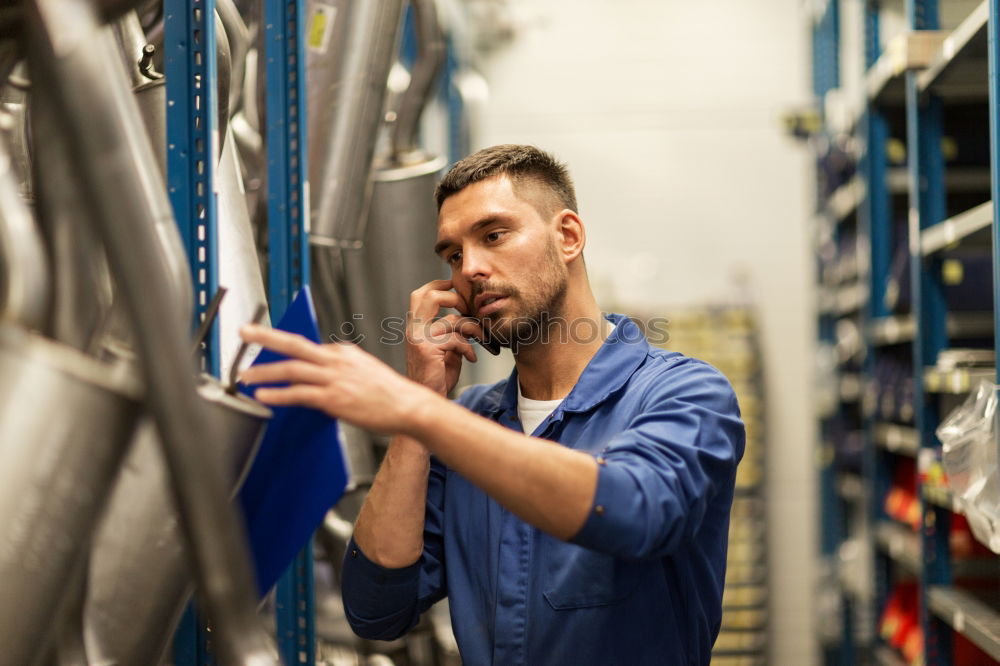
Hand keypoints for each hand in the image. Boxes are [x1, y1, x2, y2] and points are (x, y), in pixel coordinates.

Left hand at [238, 325, 435, 434]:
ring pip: (291, 369)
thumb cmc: (389, 395)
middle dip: (266, 337)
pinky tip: (263, 396)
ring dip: (264, 371)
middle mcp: (336, 360)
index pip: (306, 347)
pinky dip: (278, 394)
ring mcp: (334, 378)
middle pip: (294, 344)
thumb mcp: (364, 372)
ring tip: (245, 376)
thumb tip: (317, 377)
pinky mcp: (334, 398)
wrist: (409, 406)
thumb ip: (340, 371)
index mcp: (343, 352)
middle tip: (244, 331)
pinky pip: (299, 394)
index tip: (264, 346)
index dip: (282, 347)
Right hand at [406, 279, 485, 394]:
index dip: (440, 286)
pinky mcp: (427, 349)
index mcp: (415, 325)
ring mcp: (418, 338)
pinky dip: (468, 348)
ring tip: (481, 338)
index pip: (421, 294)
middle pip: (429, 296)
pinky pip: (456, 339)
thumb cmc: (438, 374)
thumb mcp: (445, 347)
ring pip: (452, 320)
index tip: (460, 292)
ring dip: (473, 328)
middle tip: (467, 308)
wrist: (429, 397)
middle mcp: (413, 329)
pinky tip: (472, 358)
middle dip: (454, 297)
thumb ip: (451, 330)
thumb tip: (468, 315)